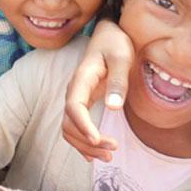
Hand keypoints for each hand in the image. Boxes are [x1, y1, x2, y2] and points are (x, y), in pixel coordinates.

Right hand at [63, 20, 132, 161]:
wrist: (109, 35)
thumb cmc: (116, 43)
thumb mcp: (122, 58)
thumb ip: (117, 82)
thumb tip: (112, 108)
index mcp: (81, 80)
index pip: (73, 106)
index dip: (82, 125)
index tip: (98, 139)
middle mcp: (74, 92)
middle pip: (69, 123)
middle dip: (88, 141)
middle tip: (113, 151)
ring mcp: (76, 98)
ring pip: (69, 129)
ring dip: (85, 145)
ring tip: (108, 156)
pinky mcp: (82, 103)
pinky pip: (74, 127)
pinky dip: (81, 143)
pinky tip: (94, 154)